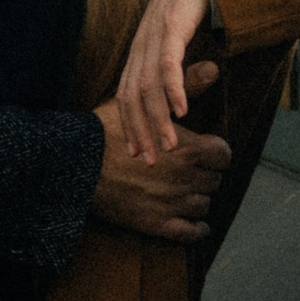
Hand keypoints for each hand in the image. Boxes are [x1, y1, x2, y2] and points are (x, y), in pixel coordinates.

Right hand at [91, 77, 226, 242]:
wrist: (76, 165)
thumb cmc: (106, 131)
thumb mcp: (146, 103)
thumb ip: (185, 87)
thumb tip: (214, 67)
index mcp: (189, 150)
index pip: (223, 155)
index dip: (216, 152)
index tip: (206, 151)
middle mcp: (186, 178)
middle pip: (215, 180)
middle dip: (206, 174)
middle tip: (193, 170)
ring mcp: (174, 204)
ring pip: (205, 204)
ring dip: (199, 197)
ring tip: (188, 191)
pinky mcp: (158, 224)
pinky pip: (191, 233)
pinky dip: (198, 229)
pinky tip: (196, 223)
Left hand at [112, 0, 219, 159]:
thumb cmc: (195, 1)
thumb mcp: (183, 39)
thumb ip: (178, 64)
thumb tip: (183, 93)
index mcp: (142, 49)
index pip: (128, 95)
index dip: (131, 125)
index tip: (138, 153)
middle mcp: (142, 43)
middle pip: (133, 96)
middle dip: (141, 131)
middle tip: (150, 161)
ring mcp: (155, 33)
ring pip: (149, 85)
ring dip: (158, 119)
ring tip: (170, 146)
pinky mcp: (172, 22)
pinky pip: (169, 61)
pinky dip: (173, 89)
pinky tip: (181, 111)